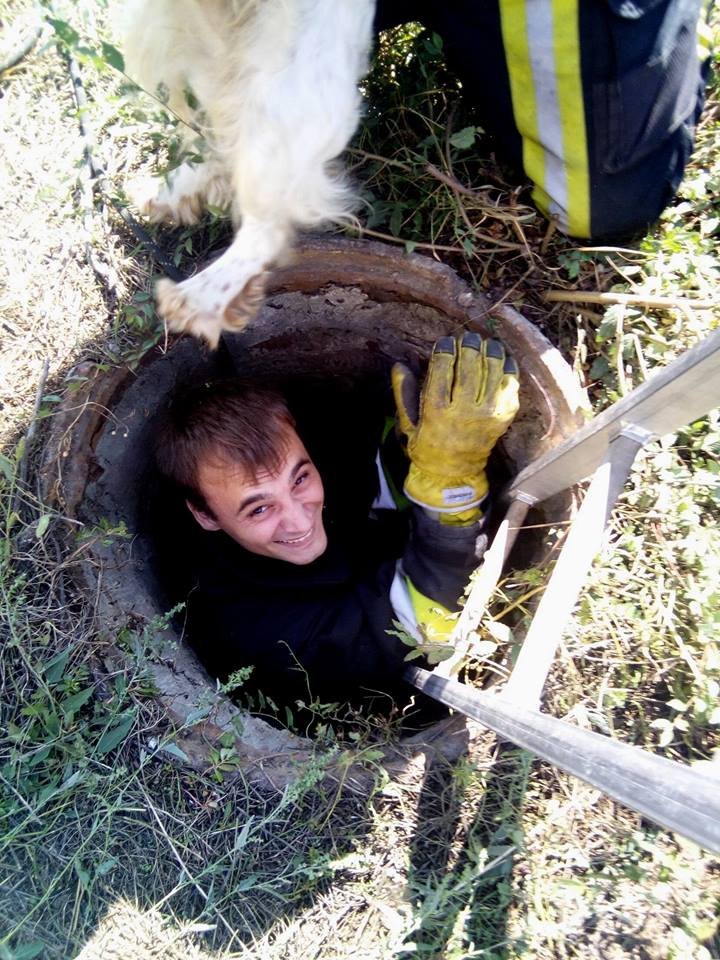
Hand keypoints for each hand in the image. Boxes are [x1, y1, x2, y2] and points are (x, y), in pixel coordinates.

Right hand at [392, 333, 519, 513]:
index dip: (445, 348)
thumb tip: (399, 366)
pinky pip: (510, 384)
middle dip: (469, 345)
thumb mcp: (409, 422)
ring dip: (491, 351)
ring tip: (487, 344)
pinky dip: (508, 368)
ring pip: (493, 370)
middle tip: (468, 337)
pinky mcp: (504, 417)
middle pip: (470, 365)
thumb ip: (404, 393)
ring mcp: (488, 413)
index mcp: (437, 410)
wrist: (453, 473)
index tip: (445, 342)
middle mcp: (464, 410)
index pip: (442, 367)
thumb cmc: (427, 445)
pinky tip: (502, 359)